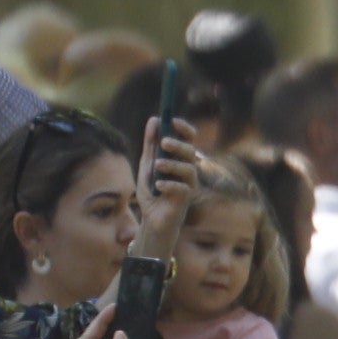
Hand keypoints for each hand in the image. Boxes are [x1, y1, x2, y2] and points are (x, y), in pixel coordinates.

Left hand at [135, 120, 206, 253]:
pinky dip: (170, 185)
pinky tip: (158, 186)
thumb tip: (154, 120)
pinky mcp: (186, 199)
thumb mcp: (147, 165)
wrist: (152, 219)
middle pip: (190, 151)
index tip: (172, 120)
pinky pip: (183, 188)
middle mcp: (188, 169)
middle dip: (178, 145)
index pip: (188, 138)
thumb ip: (150, 144)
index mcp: (179, 158)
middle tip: (164, 142)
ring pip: (189, 169)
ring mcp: (189, 184)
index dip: (183, 128)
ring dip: (172, 165)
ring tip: (157, 165)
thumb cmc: (152, 191)